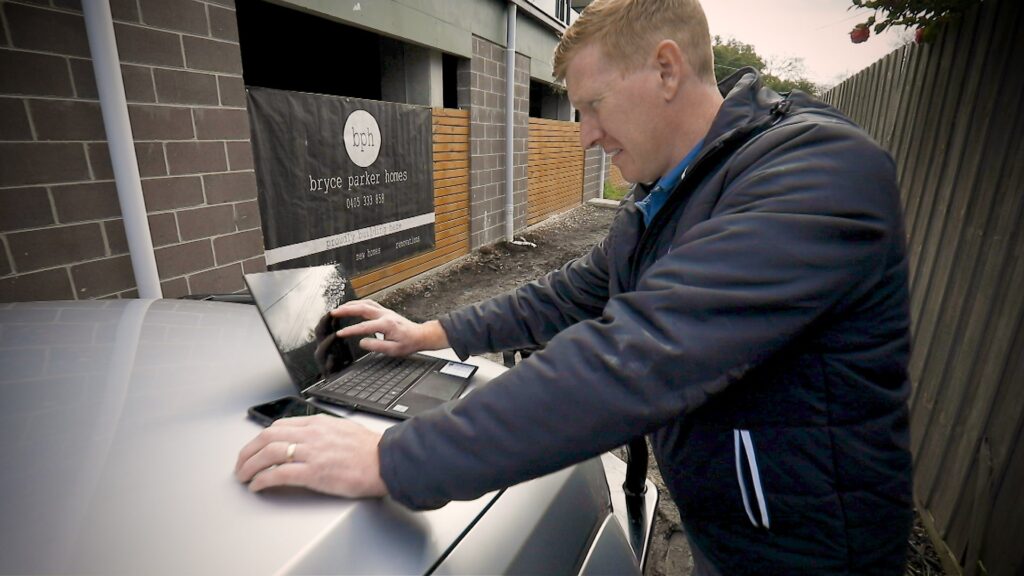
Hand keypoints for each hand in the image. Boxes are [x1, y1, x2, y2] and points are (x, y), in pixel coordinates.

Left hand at [235, 414, 386, 497]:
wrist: (386, 461)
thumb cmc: (371, 450)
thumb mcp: (344, 430)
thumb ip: (324, 432)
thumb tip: (311, 439)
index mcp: (318, 423)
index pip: (280, 426)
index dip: (261, 438)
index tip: (255, 449)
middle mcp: (311, 434)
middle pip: (267, 437)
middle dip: (248, 451)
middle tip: (241, 464)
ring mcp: (311, 453)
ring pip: (268, 453)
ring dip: (250, 466)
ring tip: (244, 477)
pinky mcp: (314, 473)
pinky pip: (279, 473)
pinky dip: (263, 479)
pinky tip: (258, 485)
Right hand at [330, 300, 448, 356]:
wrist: (420, 335)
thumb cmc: (408, 343)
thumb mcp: (394, 350)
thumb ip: (377, 346)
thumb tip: (362, 342)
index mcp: (387, 324)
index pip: (364, 327)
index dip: (351, 330)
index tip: (340, 333)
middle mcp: (385, 315)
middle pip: (362, 308)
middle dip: (346, 310)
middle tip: (333, 313)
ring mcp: (385, 311)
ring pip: (365, 303)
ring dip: (351, 305)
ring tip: (339, 308)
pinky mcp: (385, 311)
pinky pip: (370, 304)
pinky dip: (359, 303)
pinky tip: (352, 306)